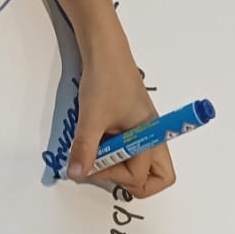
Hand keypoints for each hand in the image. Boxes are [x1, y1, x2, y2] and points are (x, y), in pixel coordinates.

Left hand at [72, 47, 173, 197]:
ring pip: (144, 165)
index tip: (91, 165)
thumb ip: (85, 149)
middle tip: (107, 170)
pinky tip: (98, 140)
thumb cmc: (105, 79)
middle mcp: (153, 136)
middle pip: (158, 177)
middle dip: (133, 182)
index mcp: (150, 136)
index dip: (113, 177)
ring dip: (121, 166)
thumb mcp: (91, 118)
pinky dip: (116, 153)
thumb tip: (76, 174)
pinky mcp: (133, 125)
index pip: (139, 176)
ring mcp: (145, 131)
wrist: (105, 51)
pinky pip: (131, 150)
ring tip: (99, 152)